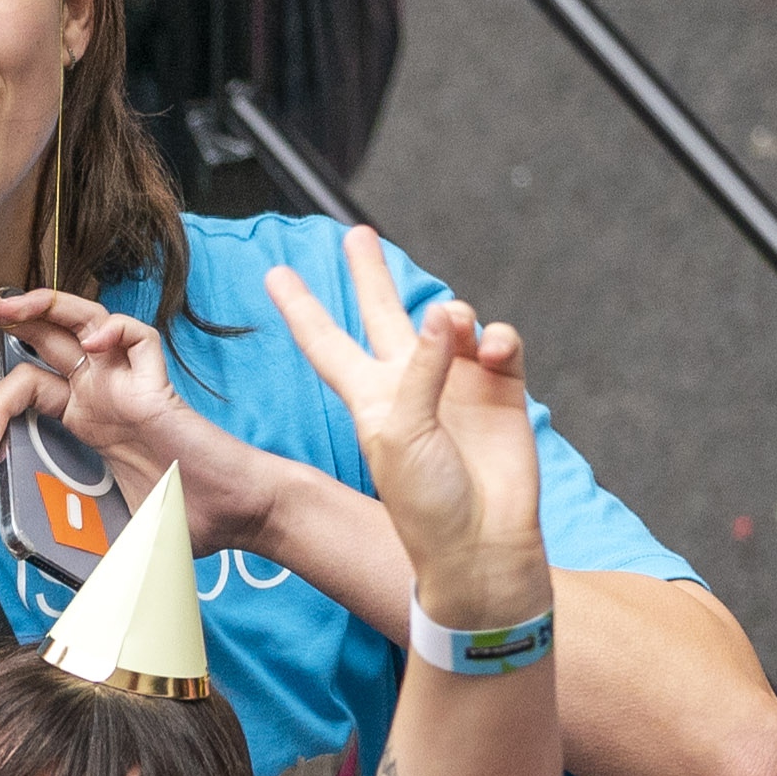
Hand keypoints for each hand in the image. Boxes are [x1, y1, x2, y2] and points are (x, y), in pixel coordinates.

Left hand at [0, 283, 311, 557]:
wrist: (236, 519)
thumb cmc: (187, 523)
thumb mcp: (117, 544)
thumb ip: (89, 564)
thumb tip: (75, 621)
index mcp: (86, 421)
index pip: (27, 386)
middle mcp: (101, 394)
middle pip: (43, 335)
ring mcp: (128, 385)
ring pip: (81, 320)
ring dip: (42, 304)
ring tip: (9, 303)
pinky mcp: (159, 386)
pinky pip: (136, 336)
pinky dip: (113, 331)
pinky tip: (94, 345)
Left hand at [268, 225, 544, 627]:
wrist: (481, 543)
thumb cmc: (427, 503)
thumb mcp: (402, 434)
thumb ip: (422, 369)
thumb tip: (447, 312)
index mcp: (369, 396)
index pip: (325, 340)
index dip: (300, 307)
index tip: (274, 273)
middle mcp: (410, 382)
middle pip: (384, 312)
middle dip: (371, 274)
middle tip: (357, 232)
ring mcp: (457, 382)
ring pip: (451, 319)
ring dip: (453, 314)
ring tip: (455, 325)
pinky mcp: (501, 387)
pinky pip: (499, 339)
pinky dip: (497, 336)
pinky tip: (492, 348)